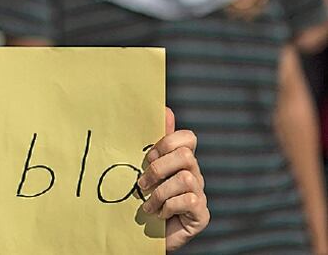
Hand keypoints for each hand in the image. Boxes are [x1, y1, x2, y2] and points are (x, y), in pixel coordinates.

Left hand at [139, 108, 209, 250]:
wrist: (148, 234)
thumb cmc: (146, 199)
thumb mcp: (145, 170)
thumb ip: (154, 144)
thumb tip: (165, 108)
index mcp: (181, 161)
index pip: (188, 137)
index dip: (167, 142)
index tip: (149, 156)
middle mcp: (194, 175)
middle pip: (186, 156)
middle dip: (159, 168)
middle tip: (143, 183)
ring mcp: (200, 194)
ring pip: (186, 178)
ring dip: (160, 192)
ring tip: (148, 203)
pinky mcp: (201, 214)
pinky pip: (189, 201)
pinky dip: (169, 207)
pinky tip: (160, 214)